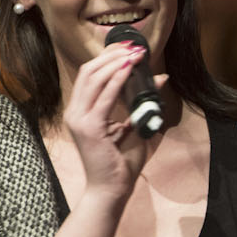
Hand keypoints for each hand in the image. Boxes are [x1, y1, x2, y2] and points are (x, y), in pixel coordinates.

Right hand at [61, 41, 164, 202]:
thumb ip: (143, 102)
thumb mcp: (135, 125)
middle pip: (89, 72)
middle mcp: (75, 112)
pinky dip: (116, 81)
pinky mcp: (89, 128)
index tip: (128, 47)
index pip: (90, 74)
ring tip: (134, 54)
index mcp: (81, 110)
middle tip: (133, 46)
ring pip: (93, 79)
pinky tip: (129, 70)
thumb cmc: (120, 161)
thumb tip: (160, 78)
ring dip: (116, 63)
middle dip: (112, 55)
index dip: (107, 57)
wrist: (111, 189)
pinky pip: (103, 97)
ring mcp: (80, 119)